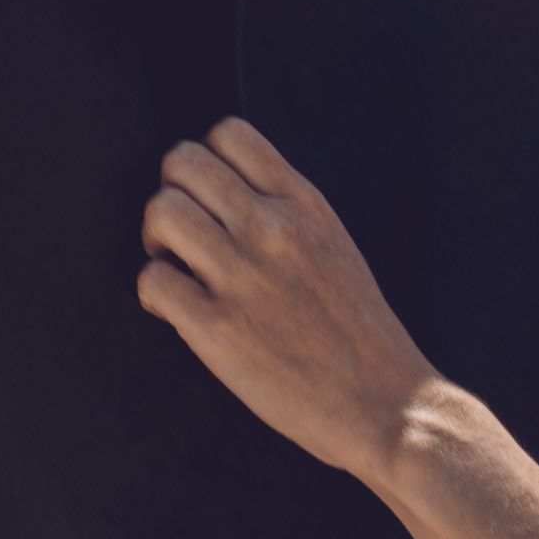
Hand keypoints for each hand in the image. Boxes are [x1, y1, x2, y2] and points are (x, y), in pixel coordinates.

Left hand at [137, 116, 438, 481]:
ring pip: (161, 212)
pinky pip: (152, 280)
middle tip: (184, 239)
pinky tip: (179, 315)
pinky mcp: (217, 329)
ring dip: (156, 241)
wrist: (386, 403)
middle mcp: (274, 229)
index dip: (205, 163)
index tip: (212, 202)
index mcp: (306, 206)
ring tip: (178, 272)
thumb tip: (226, 200)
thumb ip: (288, 216)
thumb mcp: (334, 248)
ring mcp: (244, 276)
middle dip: (171, 195)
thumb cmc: (358, 334)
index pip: (230, 134)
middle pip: (182, 163)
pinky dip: (154, 295)